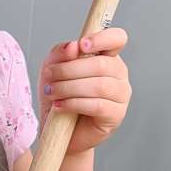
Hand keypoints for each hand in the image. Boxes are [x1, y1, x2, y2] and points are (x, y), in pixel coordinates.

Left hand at [38, 27, 130, 155]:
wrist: (58, 131)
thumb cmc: (59, 97)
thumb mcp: (52, 70)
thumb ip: (60, 54)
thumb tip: (73, 46)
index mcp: (107, 57)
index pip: (117, 39)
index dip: (102, 38)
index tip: (82, 45)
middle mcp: (118, 74)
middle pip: (102, 64)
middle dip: (70, 69)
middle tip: (50, 76)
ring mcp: (121, 95)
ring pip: (99, 85)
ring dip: (69, 87)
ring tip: (52, 92)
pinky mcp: (116, 115)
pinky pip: (98, 105)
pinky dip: (74, 103)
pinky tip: (60, 106)